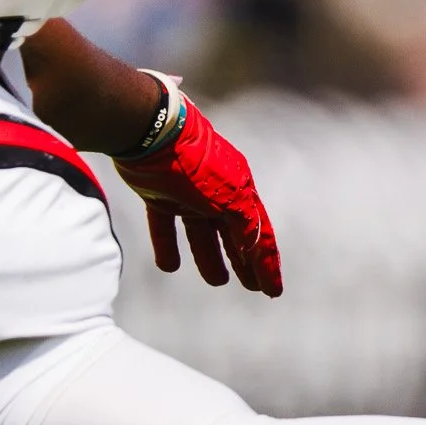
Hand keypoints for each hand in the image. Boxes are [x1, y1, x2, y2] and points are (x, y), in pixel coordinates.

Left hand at [114, 82, 281, 295]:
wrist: (151, 133)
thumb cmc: (195, 164)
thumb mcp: (229, 196)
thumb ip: (244, 224)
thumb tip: (254, 247)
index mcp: (239, 190)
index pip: (259, 233)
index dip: (267, 263)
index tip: (273, 291)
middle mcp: (216, 192)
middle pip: (234, 234)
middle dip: (245, 262)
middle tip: (253, 288)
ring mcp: (188, 194)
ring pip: (203, 233)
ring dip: (210, 257)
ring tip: (217, 280)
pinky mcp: (159, 194)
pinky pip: (165, 226)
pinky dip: (168, 245)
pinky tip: (170, 266)